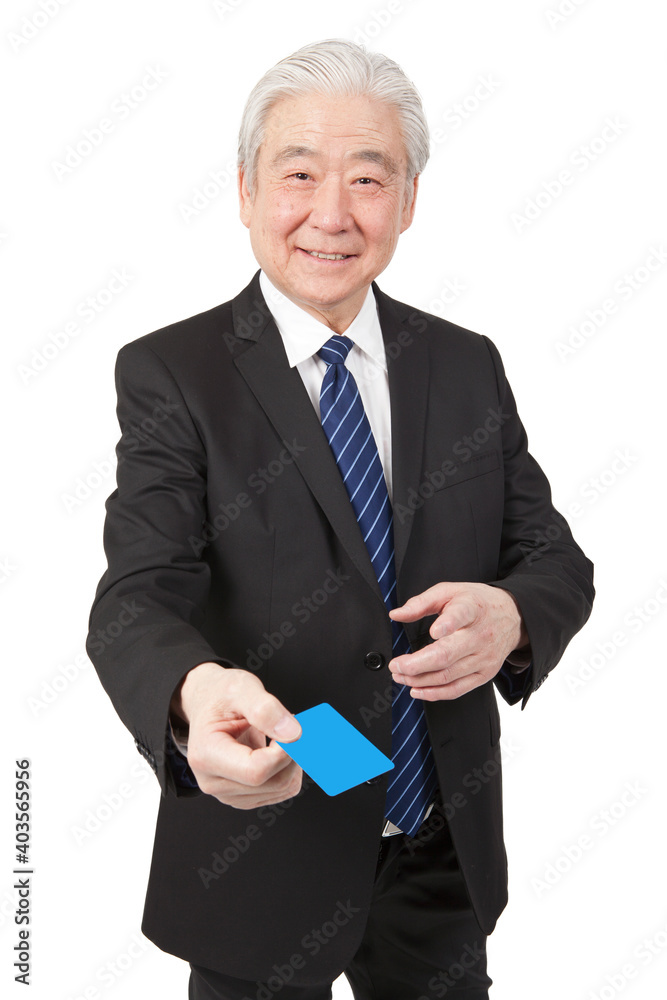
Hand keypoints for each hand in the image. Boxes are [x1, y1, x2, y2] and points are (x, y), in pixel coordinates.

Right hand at [170, 662, 302, 808]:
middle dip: (292, 752)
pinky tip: (279, 747)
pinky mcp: (244, 796)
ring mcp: (228, 793)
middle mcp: (213, 781)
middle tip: (291, 722)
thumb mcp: (241, 688)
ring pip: (282, 788)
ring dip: (293, 759)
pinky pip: (283, 790)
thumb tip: (293, 735)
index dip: (284, 751)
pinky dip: (291, 768)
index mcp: (206, 756)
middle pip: (273, 782)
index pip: (256, 771)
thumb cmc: (221, 696)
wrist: (209, 704)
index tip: (293, 725)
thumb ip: (265, 709)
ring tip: (281, 732)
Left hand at [388, 582, 528, 700]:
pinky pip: (457, 689)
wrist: (513, 616)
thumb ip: (421, 602)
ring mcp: (484, 658)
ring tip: (400, 676)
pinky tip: (417, 690)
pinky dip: (435, 694)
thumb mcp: (449, 591)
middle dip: (416, 665)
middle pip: (447, 655)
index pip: (461, 615)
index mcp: (471, 609)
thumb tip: (396, 614)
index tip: (434, 631)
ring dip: (419, 680)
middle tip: (395, 666)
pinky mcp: (484, 674)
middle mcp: (480, 635)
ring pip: (447, 676)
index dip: (447, 624)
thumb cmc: (476, 602)